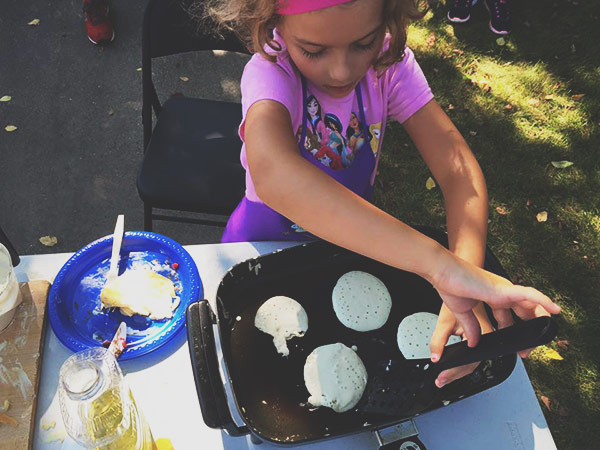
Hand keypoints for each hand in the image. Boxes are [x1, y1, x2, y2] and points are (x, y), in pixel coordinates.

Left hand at [430, 303, 493, 387]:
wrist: (459, 284)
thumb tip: (435, 357)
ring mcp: (485, 337)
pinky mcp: (480, 335)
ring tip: (444, 376)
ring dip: (458, 369)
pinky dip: (461, 360)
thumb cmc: (456, 296)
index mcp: (483, 333)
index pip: (469, 361)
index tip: (442, 377)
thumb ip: (438, 342)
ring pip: (473, 360)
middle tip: (441, 380)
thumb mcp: (444, 321)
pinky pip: (472, 352)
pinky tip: (451, 365)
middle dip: (456, 374)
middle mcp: (488, 337)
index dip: (454, 372)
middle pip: (472, 364)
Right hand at [433, 256, 559, 346]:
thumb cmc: (449, 285)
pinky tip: (554, 310)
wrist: (443, 272)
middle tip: (527, 348)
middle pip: (524, 311)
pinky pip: (531, 295)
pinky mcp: (504, 289)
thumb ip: (470, 327)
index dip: (512, 332)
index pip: (508, 316)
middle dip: (528, 330)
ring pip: (532, 303)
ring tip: (545, 335)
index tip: (513, 346)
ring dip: (540, 320)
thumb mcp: (462, 313)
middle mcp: (501, 292)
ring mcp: (504, 290)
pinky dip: (544, 302)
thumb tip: (473, 342)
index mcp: (491, 297)